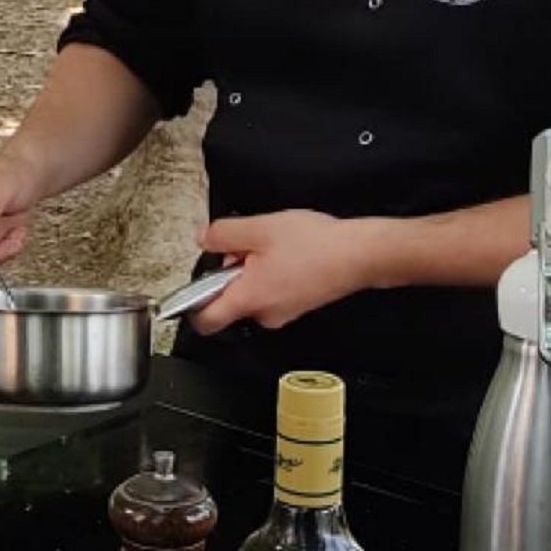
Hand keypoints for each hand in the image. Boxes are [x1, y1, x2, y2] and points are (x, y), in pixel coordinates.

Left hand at [186, 210, 375, 334]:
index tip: (191, 289)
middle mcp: (264, 314)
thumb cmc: (315, 245)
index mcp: (248, 298)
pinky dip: (272, 273)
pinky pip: (272, 291)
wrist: (359, 254)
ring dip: (253, 270)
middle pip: (229, 300)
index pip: (205, 322)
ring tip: (273, 246)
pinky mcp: (298, 305)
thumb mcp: (259, 228)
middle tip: (246, 246)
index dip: (191, 307)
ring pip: (252, 293)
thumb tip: (203, 239)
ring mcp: (283, 312)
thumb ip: (222, 234)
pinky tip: (289, 253)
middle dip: (230, 272)